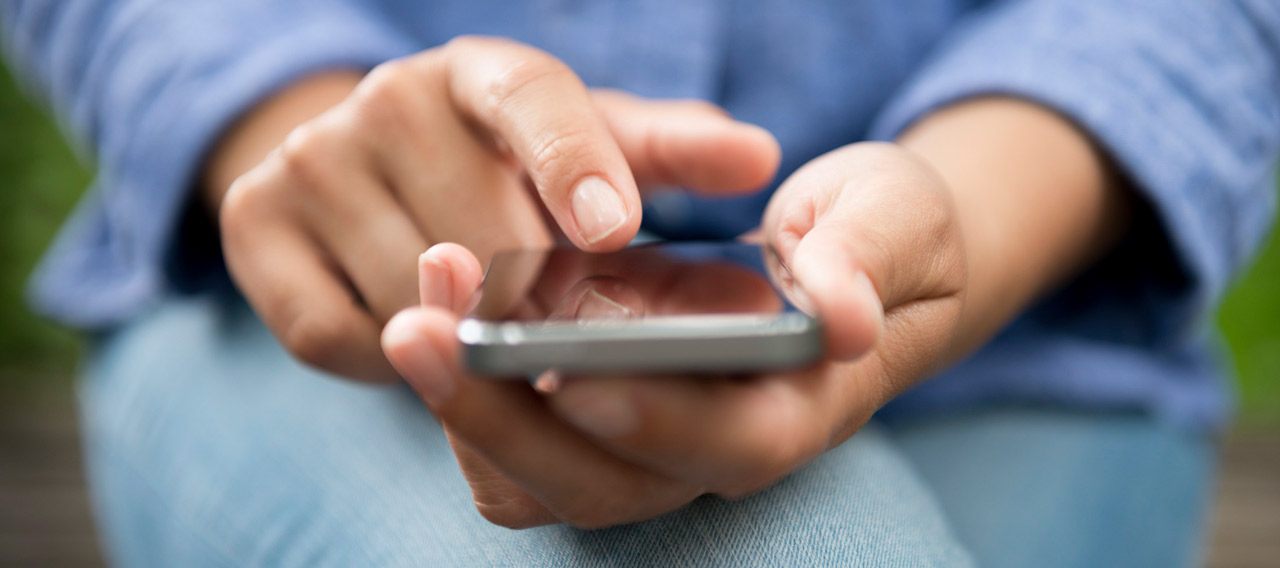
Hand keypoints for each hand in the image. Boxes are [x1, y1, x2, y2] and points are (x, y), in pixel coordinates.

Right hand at [209, 36, 779, 380]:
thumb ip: (668, 153)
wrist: (373, 172)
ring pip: (414, 296)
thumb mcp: (594, 149)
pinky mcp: (253, 224)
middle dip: (538, 305)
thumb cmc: (512, 172)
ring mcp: (312, 157)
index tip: (613, 231)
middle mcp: (390, 97)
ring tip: (494, 327)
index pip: (533, 100)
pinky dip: (389, 357)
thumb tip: (756, 159)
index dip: (575, 165)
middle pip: (481, 235)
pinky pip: (340, 334)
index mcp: (483, 71)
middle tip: (568, 340)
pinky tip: (420, 332)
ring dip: (465, 336)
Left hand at [381, 142, 965, 527]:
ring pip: (540, 476)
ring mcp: (649, 442)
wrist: (845, 255)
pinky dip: (471, 387)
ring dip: (469, 404)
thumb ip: (869, 259)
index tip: (569, 372)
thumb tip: (843, 315)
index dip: (650, 419)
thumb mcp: (896, 222)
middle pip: (602, 482)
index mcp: (797, 410)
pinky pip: (516, 441)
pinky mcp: (599, 415)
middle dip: (507, 419)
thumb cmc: (881, 237)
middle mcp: (712, 448)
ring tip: (417, 307)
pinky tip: (440, 301)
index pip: (725, 445)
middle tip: (424, 331)